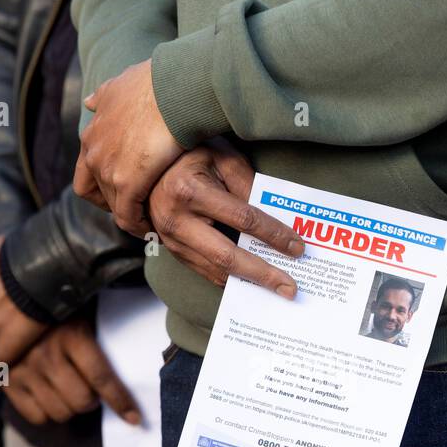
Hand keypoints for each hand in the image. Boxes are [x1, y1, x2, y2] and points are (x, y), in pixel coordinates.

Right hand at [5, 322, 140, 425]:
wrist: (8, 304)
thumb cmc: (57, 310)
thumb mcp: (82, 312)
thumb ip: (101, 335)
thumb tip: (134, 363)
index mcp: (71, 335)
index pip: (101, 377)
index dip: (120, 401)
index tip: (134, 419)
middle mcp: (47, 355)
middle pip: (82, 402)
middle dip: (91, 401)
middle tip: (89, 390)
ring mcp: (24, 371)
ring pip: (60, 413)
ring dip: (70, 408)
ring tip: (67, 390)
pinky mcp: (7, 383)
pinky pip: (37, 416)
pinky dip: (46, 412)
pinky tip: (47, 394)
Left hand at [72, 59, 183, 235]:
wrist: (175, 88)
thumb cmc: (158, 84)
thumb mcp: (121, 85)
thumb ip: (105, 97)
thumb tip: (90, 102)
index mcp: (92, 131)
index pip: (87, 168)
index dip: (103, 181)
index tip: (124, 185)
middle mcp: (93, 151)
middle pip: (97, 190)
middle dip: (116, 200)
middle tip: (140, 207)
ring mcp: (107, 168)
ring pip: (113, 204)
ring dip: (130, 214)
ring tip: (150, 220)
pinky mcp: (126, 184)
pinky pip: (126, 216)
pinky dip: (138, 225)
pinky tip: (154, 228)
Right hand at [148, 139, 303, 297]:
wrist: (148, 170)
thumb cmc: (191, 156)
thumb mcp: (222, 157)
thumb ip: (248, 183)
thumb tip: (274, 217)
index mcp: (190, 190)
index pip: (243, 218)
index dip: (273, 234)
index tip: (298, 248)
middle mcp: (176, 220)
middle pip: (227, 256)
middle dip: (263, 274)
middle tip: (290, 288)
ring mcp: (171, 240)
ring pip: (216, 270)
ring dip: (249, 283)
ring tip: (277, 290)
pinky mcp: (173, 251)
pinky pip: (206, 271)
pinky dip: (232, 280)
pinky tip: (253, 284)